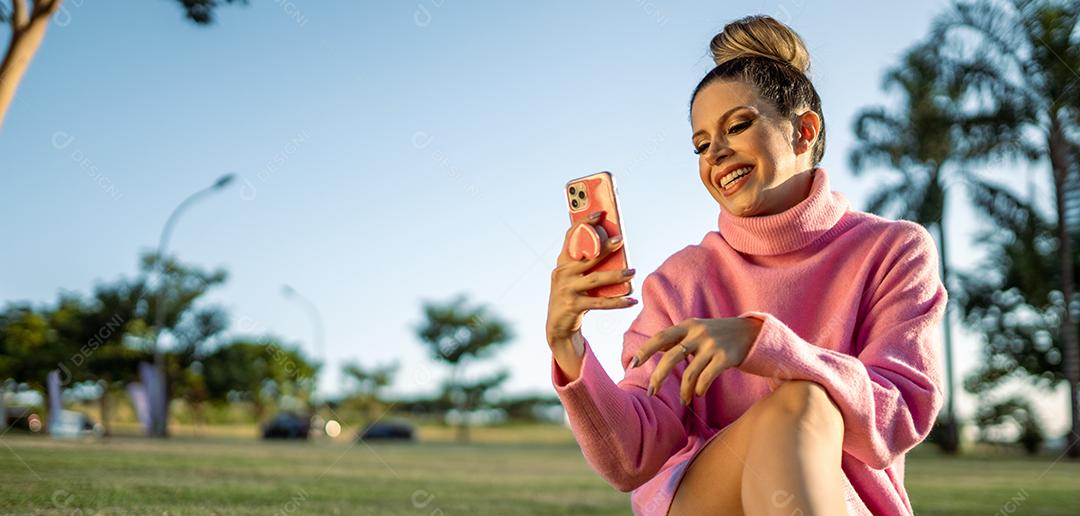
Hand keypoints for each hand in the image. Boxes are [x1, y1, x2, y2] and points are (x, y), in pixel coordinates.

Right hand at [546, 210, 637, 348]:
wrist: (558, 325)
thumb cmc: (572, 295)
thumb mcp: (575, 277)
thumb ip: (588, 264)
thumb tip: (616, 248)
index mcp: (562, 262)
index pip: (571, 236)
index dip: (584, 223)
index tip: (600, 213)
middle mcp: (562, 273)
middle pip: (587, 257)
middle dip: (604, 247)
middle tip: (621, 239)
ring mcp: (567, 289)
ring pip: (595, 279)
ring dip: (616, 275)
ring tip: (632, 272)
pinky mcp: (574, 305)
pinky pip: (600, 303)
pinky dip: (618, 302)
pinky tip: (631, 301)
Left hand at [629, 317, 763, 405]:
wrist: (752, 333)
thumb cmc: (719, 335)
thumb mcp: (697, 330)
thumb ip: (677, 339)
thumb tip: (652, 349)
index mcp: (688, 326)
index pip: (661, 337)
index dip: (645, 351)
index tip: (632, 364)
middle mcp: (698, 333)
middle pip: (671, 357)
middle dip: (658, 377)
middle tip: (651, 392)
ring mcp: (712, 346)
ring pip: (689, 373)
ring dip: (684, 391)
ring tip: (684, 400)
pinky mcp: (725, 358)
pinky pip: (706, 378)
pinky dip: (698, 389)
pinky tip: (697, 394)